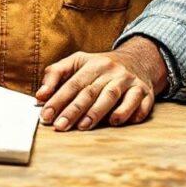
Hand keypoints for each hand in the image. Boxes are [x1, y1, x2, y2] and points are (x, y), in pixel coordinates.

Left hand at [34, 39, 165, 130]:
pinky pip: (138, 103)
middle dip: (74, 110)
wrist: (138, 60)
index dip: (59, 99)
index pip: (73, 83)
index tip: (46, 115)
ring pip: (112, 95)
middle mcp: (112, 71)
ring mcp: (129, 81)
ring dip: (98, 112)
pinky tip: (117, 122)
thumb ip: (56, 75)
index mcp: (93, 64)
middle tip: (60, 126)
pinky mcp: (145, 92)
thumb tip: (40, 96)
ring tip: (84, 126)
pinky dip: (128, 112)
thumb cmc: (100, 67)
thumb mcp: (77, 62)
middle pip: (91, 91)